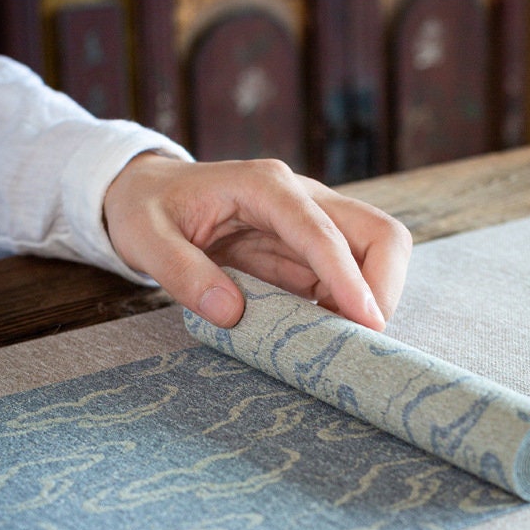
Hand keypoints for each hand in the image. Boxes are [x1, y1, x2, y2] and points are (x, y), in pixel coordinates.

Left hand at [103, 154, 411, 330]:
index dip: (349, 278)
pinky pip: (347, 278)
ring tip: (342, 341)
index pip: (323, 232)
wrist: (150, 195)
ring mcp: (310, 224)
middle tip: (362, 337)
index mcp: (265, 187)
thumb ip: (182, 272)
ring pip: (374, 255)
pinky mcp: (308, 249)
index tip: (367, 322)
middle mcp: (301, 198)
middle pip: (378, 233)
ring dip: (370, 301)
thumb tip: (231, 313)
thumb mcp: (146, 237)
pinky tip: (326, 332)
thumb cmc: (146, 208)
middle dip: (383, 286)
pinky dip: (347, 308)